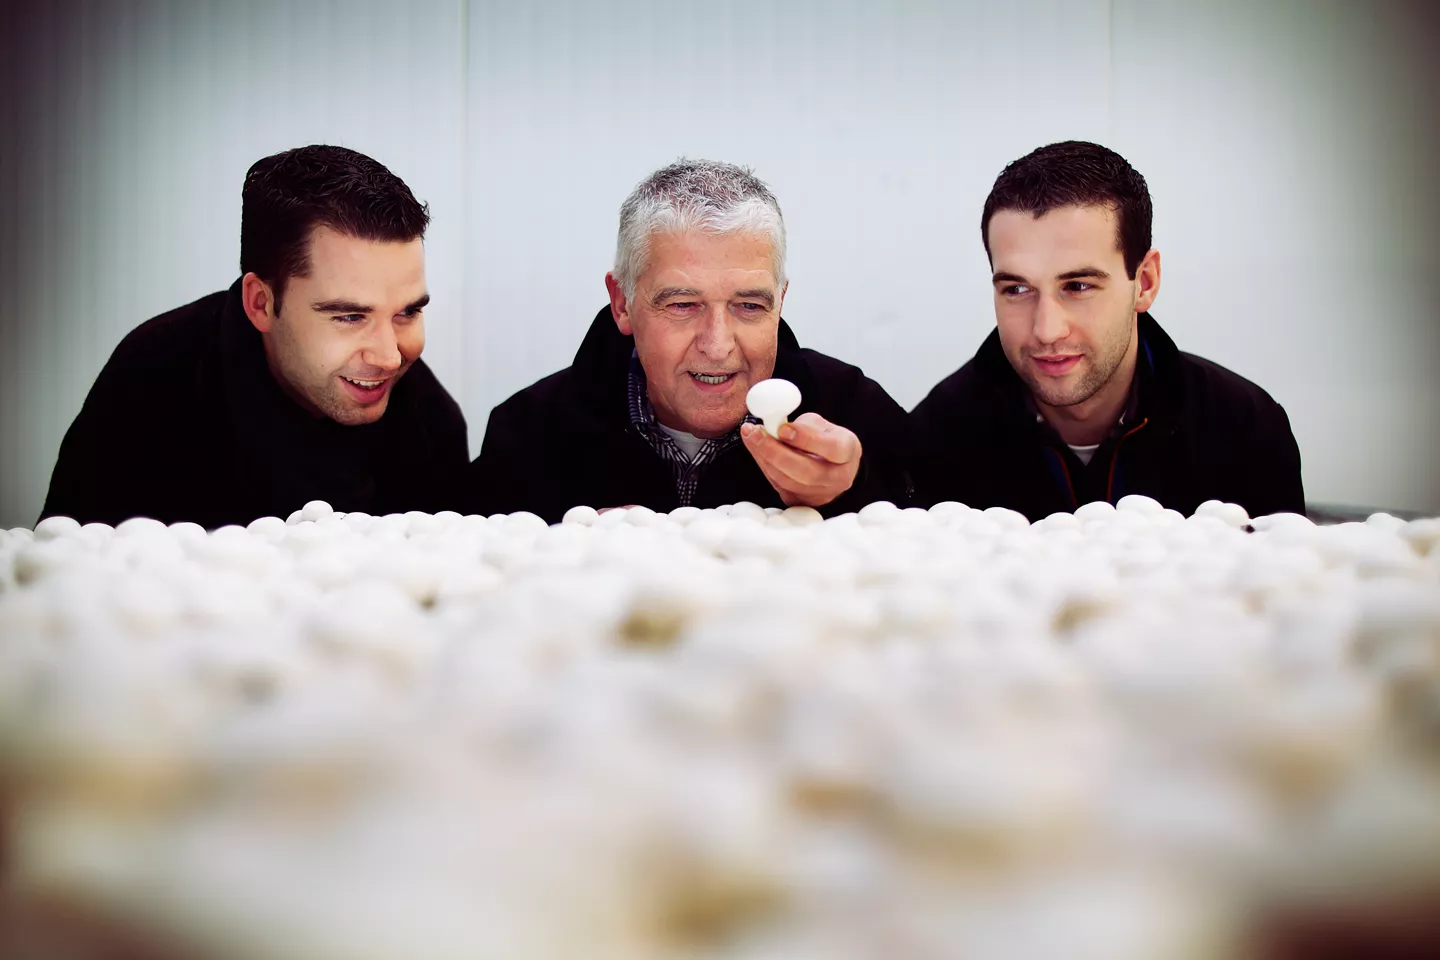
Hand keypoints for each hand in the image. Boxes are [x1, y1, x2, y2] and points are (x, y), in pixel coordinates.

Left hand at [740, 412, 861, 507]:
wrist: (830, 463)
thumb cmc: (825, 439)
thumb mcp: (821, 425)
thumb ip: (802, 426)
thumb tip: (775, 427)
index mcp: (849, 452)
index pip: (831, 448)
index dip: (806, 439)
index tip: (782, 428)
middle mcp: (839, 477)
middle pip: (807, 472)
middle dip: (776, 451)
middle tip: (755, 433)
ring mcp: (822, 494)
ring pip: (788, 481)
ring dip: (764, 457)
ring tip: (751, 435)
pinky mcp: (803, 501)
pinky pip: (779, 486)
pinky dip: (764, 465)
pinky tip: (756, 448)